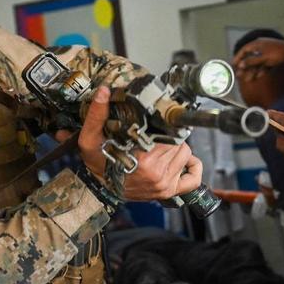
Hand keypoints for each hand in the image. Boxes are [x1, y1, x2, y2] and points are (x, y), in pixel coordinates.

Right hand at [68, 87, 203, 200]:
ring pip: (185, 154)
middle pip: (177, 141)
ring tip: (160, 147)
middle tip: (153, 136)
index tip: (155, 123)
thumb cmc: (99, 164)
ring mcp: (164, 184)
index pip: (167, 133)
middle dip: (167, 136)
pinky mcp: (168, 191)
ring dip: (176, 148)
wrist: (99, 188)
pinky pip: (193, 179)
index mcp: (143, 160)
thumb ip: (97, 115)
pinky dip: (192, 167)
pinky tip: (181, 161)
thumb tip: (103, 92)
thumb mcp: (90, 139)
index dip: (162, 125)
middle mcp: (157, 174)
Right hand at [232, 37, 283, 82]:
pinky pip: (265, 64)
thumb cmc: (277, 53)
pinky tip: (259, 76)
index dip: (238, 57)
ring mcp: (268, 52)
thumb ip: (251, 62)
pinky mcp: (273, 57)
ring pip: (257, 62)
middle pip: (250, 57)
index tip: (233, 65)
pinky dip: (261, 69)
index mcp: (257, 44)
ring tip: (248, 79)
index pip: (244, 50)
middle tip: (239, 74)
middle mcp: (261, 47)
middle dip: (245, 67)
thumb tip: (241, 65)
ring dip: (252, 71)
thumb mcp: (263, 58)